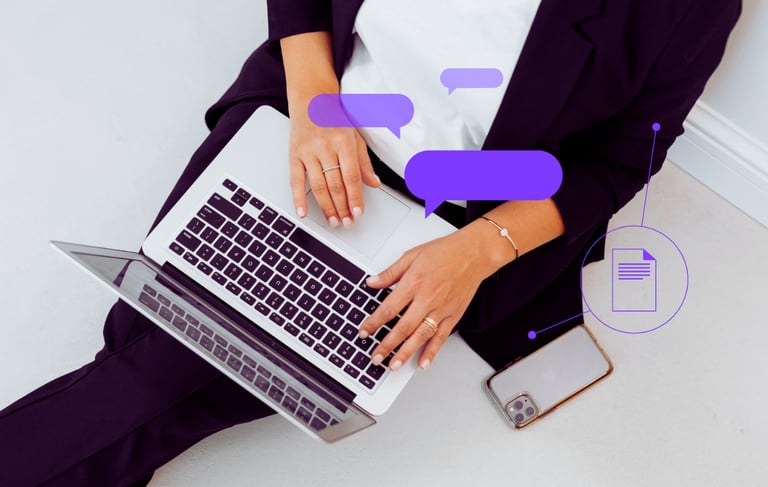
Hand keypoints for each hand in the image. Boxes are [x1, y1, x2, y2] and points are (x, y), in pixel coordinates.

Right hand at [288, 116, 380, 226]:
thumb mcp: (355, 136)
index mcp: (344, 142)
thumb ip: (364, 162)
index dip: (355, 198)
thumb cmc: (335, 117)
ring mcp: (308, 152)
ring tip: (333, 221)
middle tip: (347, 222)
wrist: (311, 98)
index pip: (351, 177)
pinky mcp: (294, 155)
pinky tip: (303, 213)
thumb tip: (374, 183)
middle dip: (342, 207)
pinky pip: (295, 180)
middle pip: (335, 185)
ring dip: (326, 207)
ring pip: (318, 186)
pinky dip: (298, 199)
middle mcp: (325, 147)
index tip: (358, 213)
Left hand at [358, 226, 496, 370]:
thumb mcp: (412, 256)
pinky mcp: (453, 315)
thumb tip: (372, 282)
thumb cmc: (445, 252)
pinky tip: (423, 362)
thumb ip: (391, 273)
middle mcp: (427, 299)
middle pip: (402, 328)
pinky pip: (441, 337)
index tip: (364, 332)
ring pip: (420, 336)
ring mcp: (441, 309)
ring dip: (405, 353)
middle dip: (386, 345)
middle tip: (375, 357)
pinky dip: (432, 352)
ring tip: (393, 366)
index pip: (388, 309)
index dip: (373, 323)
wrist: (474, 254)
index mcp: (413, 283)